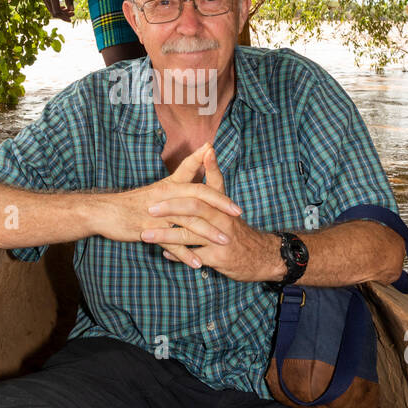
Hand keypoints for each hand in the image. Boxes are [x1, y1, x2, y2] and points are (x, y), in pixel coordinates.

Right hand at [39, 0, 73, 19]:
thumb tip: (72, 10)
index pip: (56, 11)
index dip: (64, 17)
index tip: (71, 18)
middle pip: (53, 12)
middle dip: (63, 15)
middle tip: (73, 14)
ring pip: (51, 10)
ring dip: (60, 12)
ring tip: (69, 11)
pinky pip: (49, 5)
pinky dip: (56, 8)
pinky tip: (63, 7)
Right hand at [94, 142, 243, 242]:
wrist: (105, 212)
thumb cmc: (133, 202)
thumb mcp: (159, 188)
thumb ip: (181, 177)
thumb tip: (198, 168)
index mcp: (169, 186)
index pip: (198, 181)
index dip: (216, 184)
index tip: (235, 198)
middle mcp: (166, 197)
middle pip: (198, 197)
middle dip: (220, 206)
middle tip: (237, 215)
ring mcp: (158, 214)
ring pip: (188, 221)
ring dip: (208, 232)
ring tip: (224, 241)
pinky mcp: (149, 230)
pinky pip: (171, 243)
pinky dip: (185, 254)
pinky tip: (197, 263)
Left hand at [141, 146, 278, 281]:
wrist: (260, 257)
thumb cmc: (236, 231)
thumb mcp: (228, 210)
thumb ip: (213, 188)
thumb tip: (207, 153)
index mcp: (224, 206)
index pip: (216, 182)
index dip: (211, 166)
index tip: (205, 150)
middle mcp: (224, 219)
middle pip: (195, 207)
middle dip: (170, 207)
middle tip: (150, 208)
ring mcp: (221, 238)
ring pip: (190, 234)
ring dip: (165, 235)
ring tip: (146, 235)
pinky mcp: (219, 257)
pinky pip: (193, 256)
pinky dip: (177, 254)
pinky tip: (164, 253)